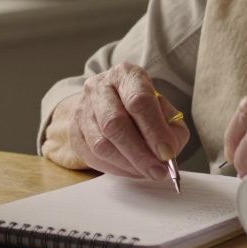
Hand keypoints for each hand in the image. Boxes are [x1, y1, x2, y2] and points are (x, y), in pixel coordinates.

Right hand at [41, 63, 190, 179]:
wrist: (107, 105)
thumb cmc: (141, 108)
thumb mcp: (163, 108)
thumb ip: (172, 128)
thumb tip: (168, 151)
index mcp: (125, 75)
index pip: (138, 100)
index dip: (154, 130)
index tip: (167, 153)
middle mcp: (100, 87)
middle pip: (115, 124)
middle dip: (140, 153)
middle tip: (158, 171)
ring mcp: (83, 109)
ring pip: (101, 144)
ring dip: (128, 164)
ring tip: (146, 172)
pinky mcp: (74, 131)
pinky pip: (93, 157)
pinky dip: (116, 169)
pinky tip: (131, 170)